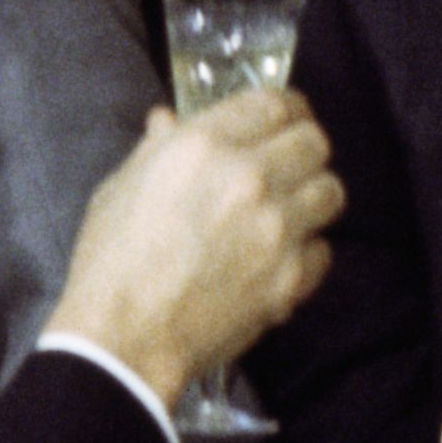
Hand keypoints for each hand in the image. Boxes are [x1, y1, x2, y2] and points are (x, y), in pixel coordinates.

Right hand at [47, 94, 338, 406]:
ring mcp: (277, 230)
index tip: (285, 117)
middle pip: (313, 141)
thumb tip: (169, 119)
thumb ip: (156, 148)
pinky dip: (308, 250)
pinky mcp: (292, 278)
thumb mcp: (120, 187)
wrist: (123, 339)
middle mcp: (249, 178)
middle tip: (291, 163)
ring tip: (292, 208)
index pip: (274, 103)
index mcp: (203, 145)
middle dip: (304, 147)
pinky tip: (283, 257)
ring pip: (331, 190)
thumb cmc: (110, 261)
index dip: (286, 107)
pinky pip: (323, 249)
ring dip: (313, 195)